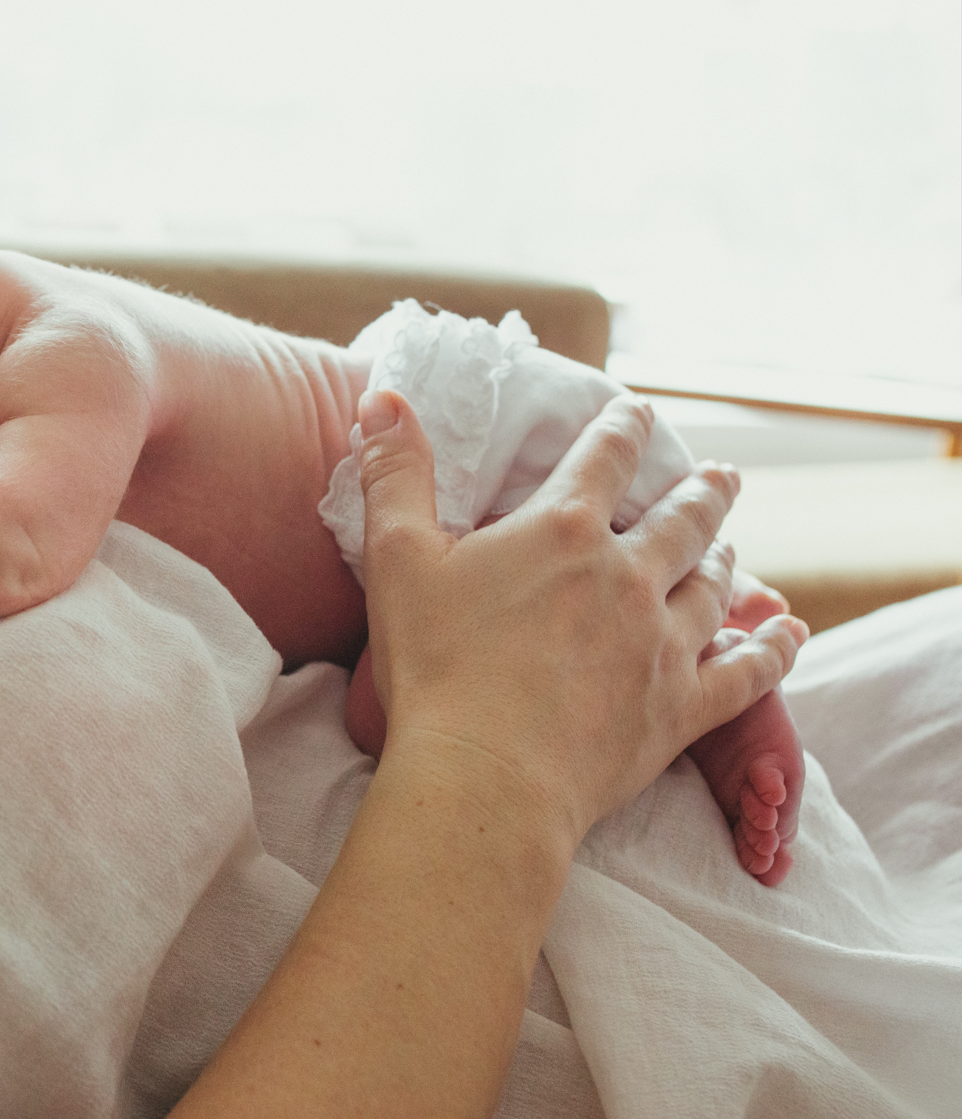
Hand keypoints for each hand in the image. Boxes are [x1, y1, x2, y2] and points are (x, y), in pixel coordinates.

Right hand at [355, 390, 806, 852]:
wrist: (485, 777)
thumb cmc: (434, 667)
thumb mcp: (397, 558)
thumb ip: (395, 472)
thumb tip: (383, 396)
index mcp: (561, 530)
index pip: (605, 457)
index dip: (622, 427)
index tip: (636, 412)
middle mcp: (628, 575)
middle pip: (683, 516)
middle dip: (701, 489)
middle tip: (721, 475)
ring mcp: (663, 643)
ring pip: (714, 584)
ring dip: (726, 556)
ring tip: (729, 540)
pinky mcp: (681, 708)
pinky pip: (747, 672)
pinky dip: (774, 649)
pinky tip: (790, 632)